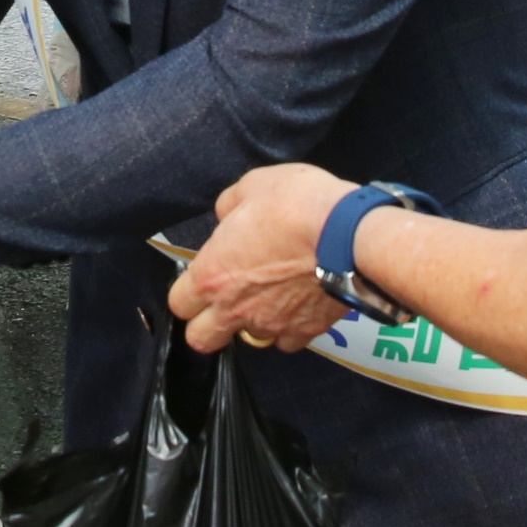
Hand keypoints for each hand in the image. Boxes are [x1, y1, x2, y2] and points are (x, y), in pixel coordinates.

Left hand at [171, 163, 360, 352]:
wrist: (349, 235)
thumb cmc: (294, 205)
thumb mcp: (252, 185)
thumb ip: (230, 207)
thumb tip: (227, 219)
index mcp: (212, 275)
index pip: (178, 303)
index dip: (188, 292)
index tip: (204, 276)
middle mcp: (236, 309)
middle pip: (201, 339)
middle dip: (208, 325)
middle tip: (226, 302)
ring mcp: (272, 325)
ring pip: (250, 341)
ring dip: (253, 324)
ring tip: (270, 299)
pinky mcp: (305, 332)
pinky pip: (289, 341)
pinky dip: (290, 329)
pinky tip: (299, 306)